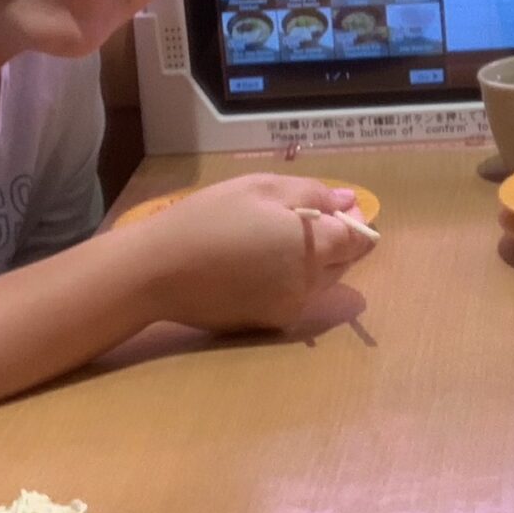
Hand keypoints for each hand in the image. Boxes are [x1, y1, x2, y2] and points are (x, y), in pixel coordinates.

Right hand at [138, 174, 373, 334]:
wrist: (156, 271)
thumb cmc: (208, 219)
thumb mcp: (260, 188)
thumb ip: (313, 193)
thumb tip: (348, 202)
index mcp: (312, 247)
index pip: (357, 239)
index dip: (354, 222)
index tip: (336, 207)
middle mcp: (309, 285)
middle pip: (343, 263)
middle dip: (335, 242)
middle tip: (301, 219)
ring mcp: (289, 308)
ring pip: (320, 283)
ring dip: (313, 262)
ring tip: (273, 241)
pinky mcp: (267, 324)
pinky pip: (293, 298)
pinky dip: (289, 281)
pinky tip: (255, 266)